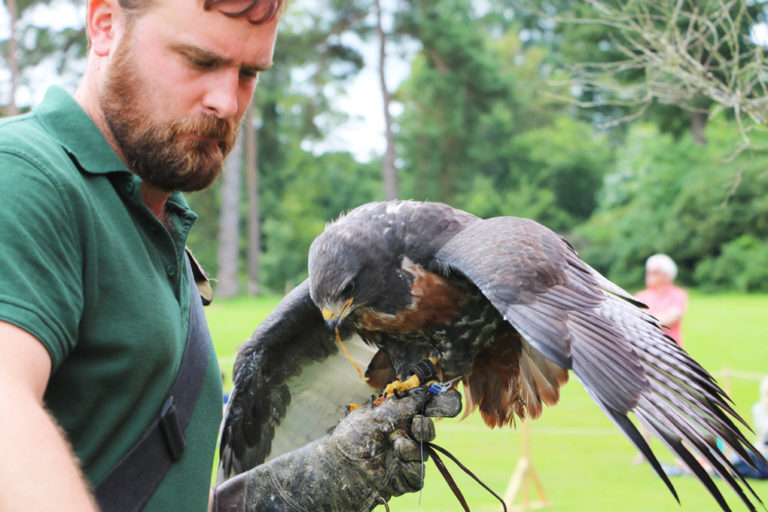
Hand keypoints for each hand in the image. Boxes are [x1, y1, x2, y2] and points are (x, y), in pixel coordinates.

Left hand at [330, 387, 462, 498]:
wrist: (340, 466)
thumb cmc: (353, 437)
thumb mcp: (378, 415)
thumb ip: (403, 406)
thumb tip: (423, 392)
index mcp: (394, 419)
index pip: (420, 411)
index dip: (437, 406)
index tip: (451, 400)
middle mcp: (401, 437)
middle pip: (428, 431)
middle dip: (426, 426)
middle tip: (418, 424)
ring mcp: (403, 459)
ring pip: (425, 452)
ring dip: (413, 446)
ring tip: (396, 445)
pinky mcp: (403, 479)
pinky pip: (419, 473)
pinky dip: (412, 466)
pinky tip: (399, 460)